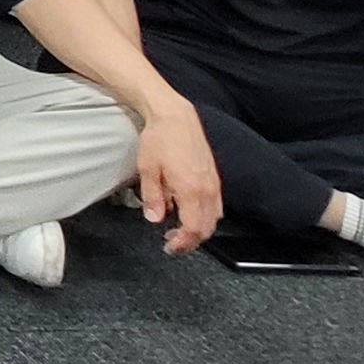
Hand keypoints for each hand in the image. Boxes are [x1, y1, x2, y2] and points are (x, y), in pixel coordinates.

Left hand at [130, 109, 224, 253]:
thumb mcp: (147, 169)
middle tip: (172, 242)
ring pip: (214, 218)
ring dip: (199, 229)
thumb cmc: (159, 139)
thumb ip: (152, 197)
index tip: (169, 247)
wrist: (175, 116)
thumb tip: (154, 219)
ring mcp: (213, 183)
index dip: (182, 243)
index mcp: (190, 189)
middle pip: (206, 228)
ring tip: (179, 229)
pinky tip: (189, 211)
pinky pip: (216, 205)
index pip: (193, 229)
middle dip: (190, 241)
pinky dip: (205, 216)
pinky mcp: (214, 177)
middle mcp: (207, 189)